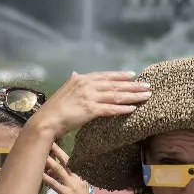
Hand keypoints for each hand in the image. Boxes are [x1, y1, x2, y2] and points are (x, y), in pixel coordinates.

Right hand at [29, 71, 150, 137]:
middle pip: (114, 85)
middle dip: (132, 86)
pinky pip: (110, 109)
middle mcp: (87, 85)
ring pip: (116, 96)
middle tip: (147, 86)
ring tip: (146, 96)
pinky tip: (133, 109)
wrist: (46, 120)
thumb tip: (76, 74)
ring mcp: (89, 97)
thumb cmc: (54, 108)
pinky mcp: (91, 110)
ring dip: (132, 96)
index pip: (105, 75)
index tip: (133, 75)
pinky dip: (122, 109)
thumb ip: (73, 82)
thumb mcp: (64, 90)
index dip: (120, 75)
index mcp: (81, 79)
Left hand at [43, 144, 91, 193]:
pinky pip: (54, 184)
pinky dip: (46, 178)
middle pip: (66, 163)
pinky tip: (39, 174)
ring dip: (49, 162)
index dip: (63, 154)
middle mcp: (78, 180)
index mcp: (82, 179)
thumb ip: (69, 184)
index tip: (55, 145)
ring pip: (59, 171)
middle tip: (48, 142)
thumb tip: (55, 176)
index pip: (72, 163)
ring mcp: (73, 187)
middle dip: (56, 152)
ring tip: (41, 154)